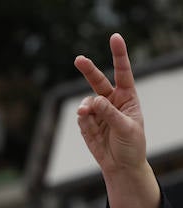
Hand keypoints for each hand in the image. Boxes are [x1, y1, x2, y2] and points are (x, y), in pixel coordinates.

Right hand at [75, 34, 146, 177]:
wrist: (121, 166)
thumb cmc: (131, 145)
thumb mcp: (126, 128)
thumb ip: (110, 114)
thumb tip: (93, 101)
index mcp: (128, 97)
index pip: (123, 72)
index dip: (119, 55)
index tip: (114, 38)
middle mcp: (112, 101)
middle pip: (98, 81)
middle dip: (88, 70)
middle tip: (79, 59)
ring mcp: (98, 113)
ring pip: (87, 102)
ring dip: (85, 108)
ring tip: (84, 114)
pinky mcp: (87, 125)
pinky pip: (81, 118)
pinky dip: (82, 121)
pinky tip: (89, 129)